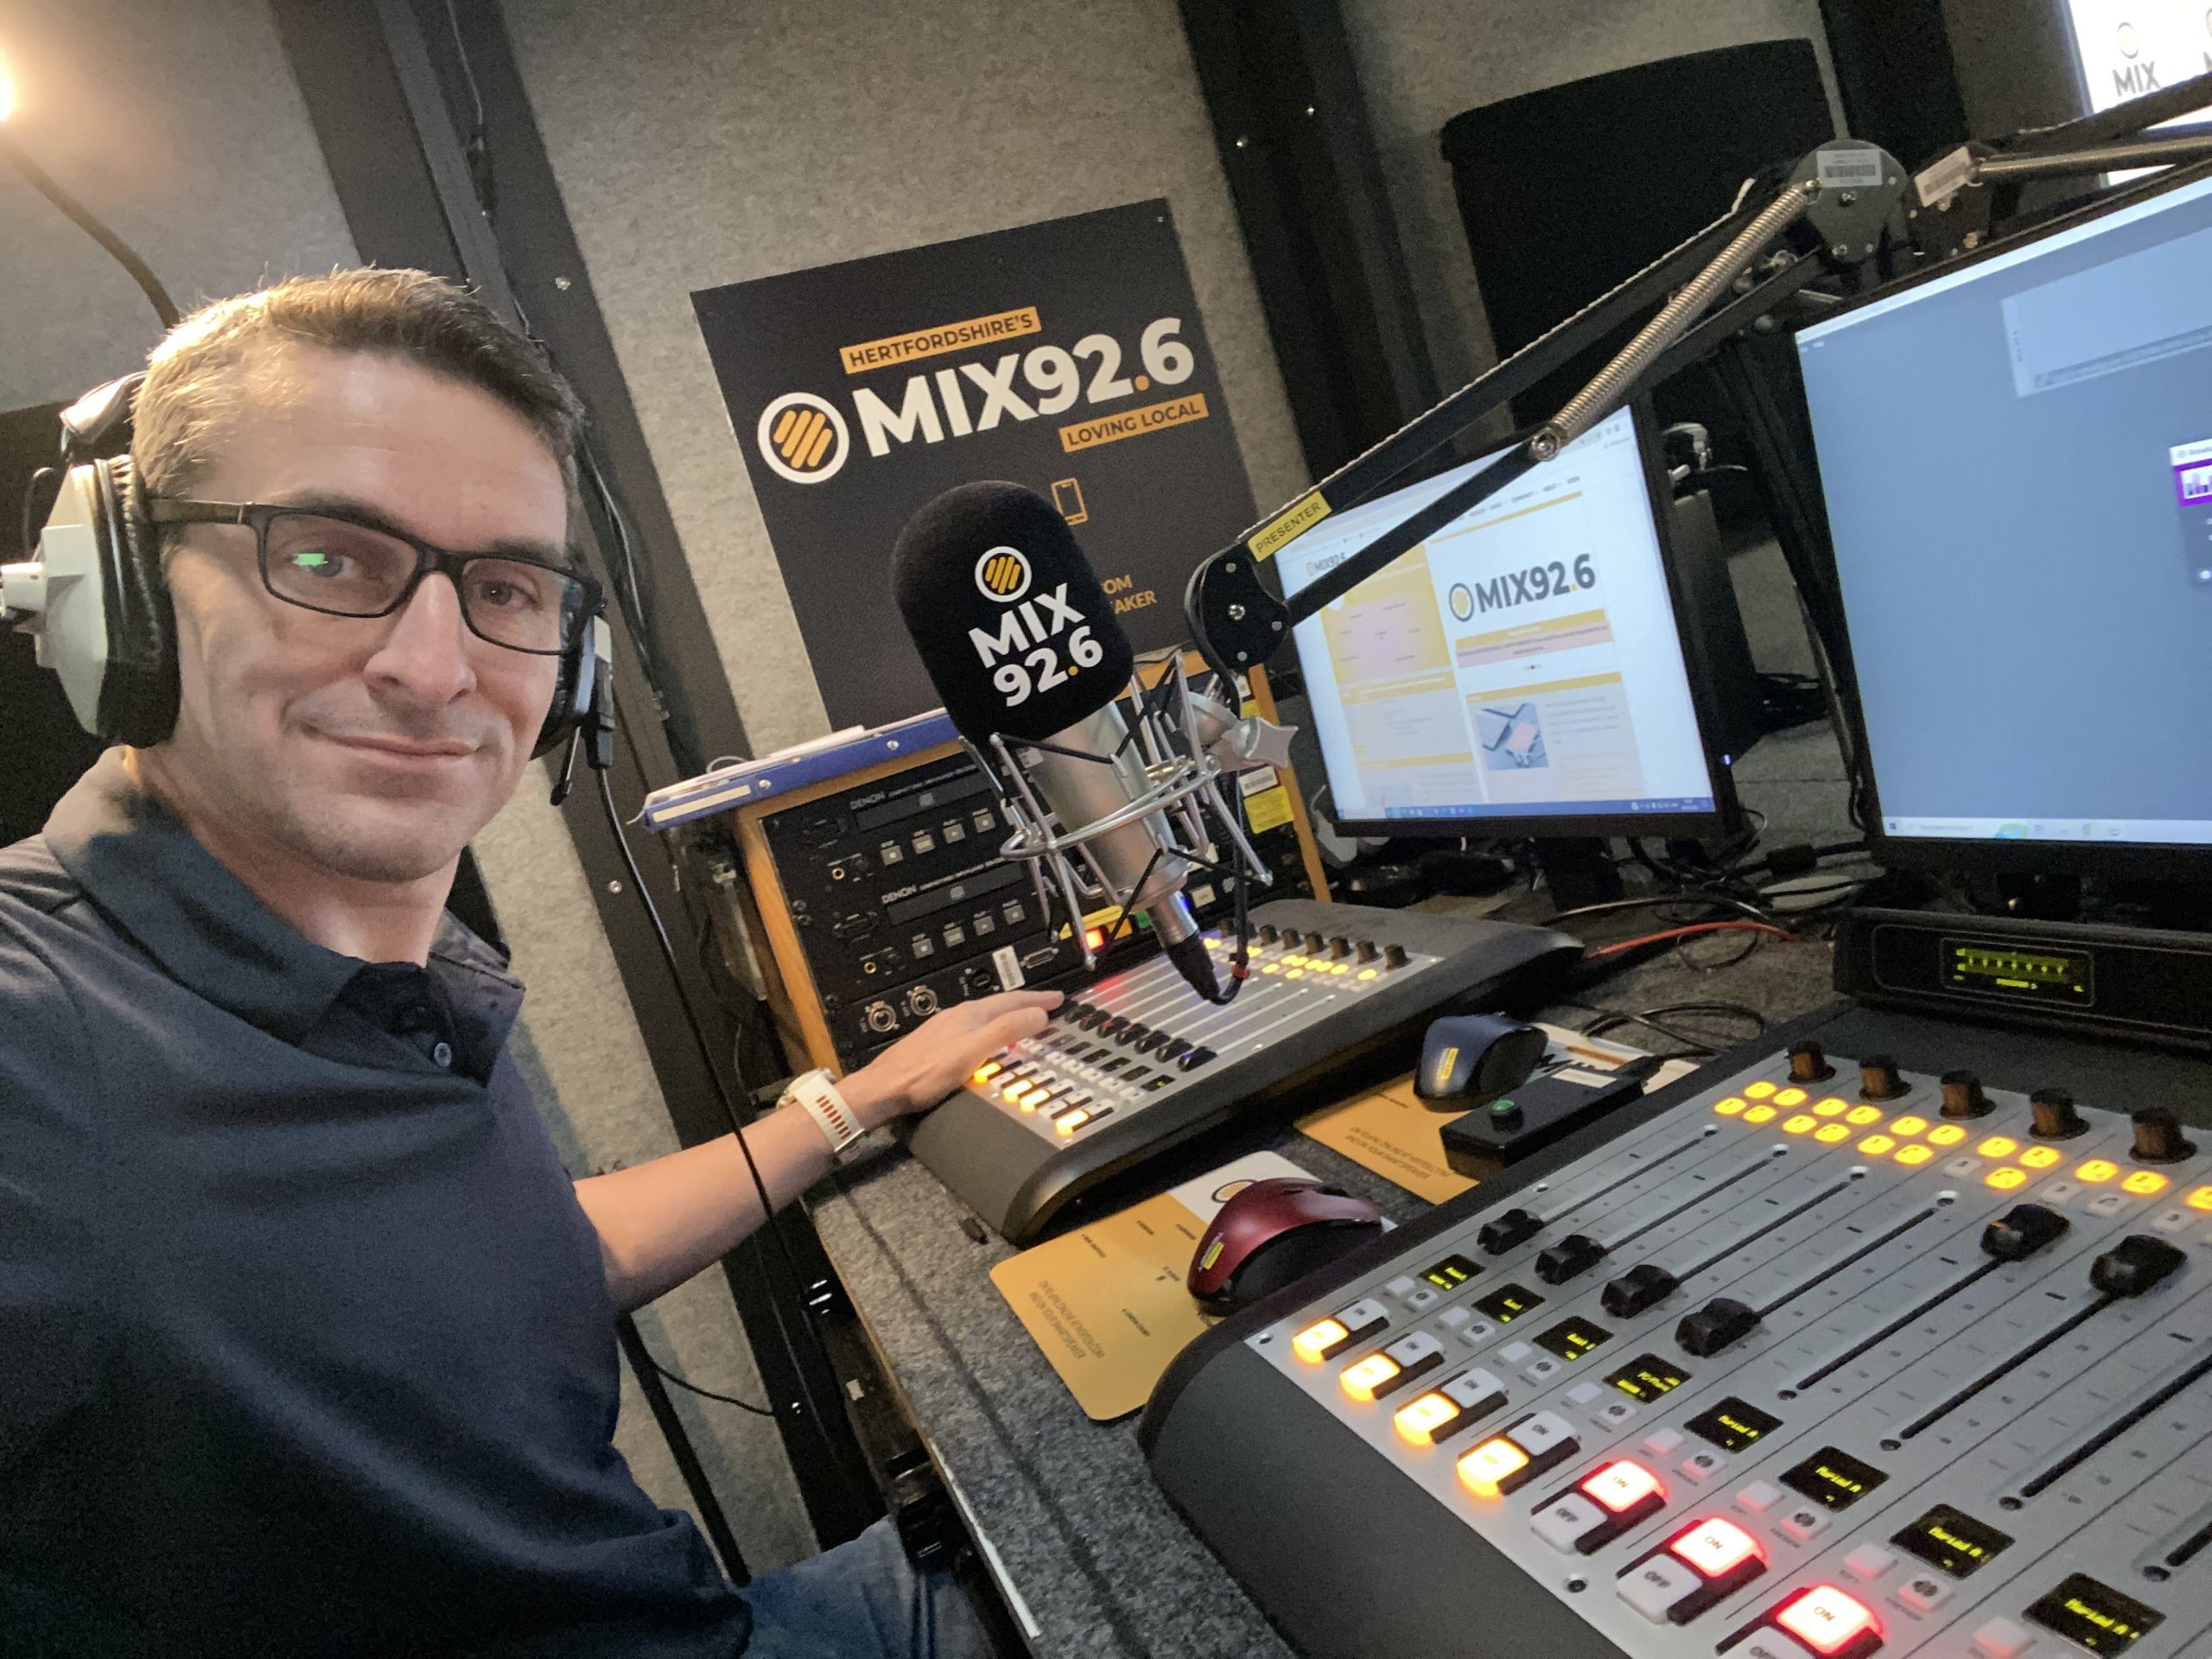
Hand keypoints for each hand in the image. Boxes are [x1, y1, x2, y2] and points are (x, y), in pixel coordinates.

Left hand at [837, 989, 1062, 1128]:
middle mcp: (957, 1017)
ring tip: (1025, 1022)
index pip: (1012, 1001)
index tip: (1059, 999)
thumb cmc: (924, 1074)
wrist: (883, 1089)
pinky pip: (974, 1030)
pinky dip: (992, 1031)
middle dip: (1026, 1006)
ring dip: (1009, 1018)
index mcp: (969, 1015)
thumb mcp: (972, 1052)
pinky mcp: (936, 1045)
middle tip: (1048, 1006)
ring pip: (985, 1017)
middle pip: (999, 1006)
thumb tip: (1037, 1014)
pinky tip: (988, 1044)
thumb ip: (1005, 1032)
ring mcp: (945, 1030)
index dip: (1037, 1000)